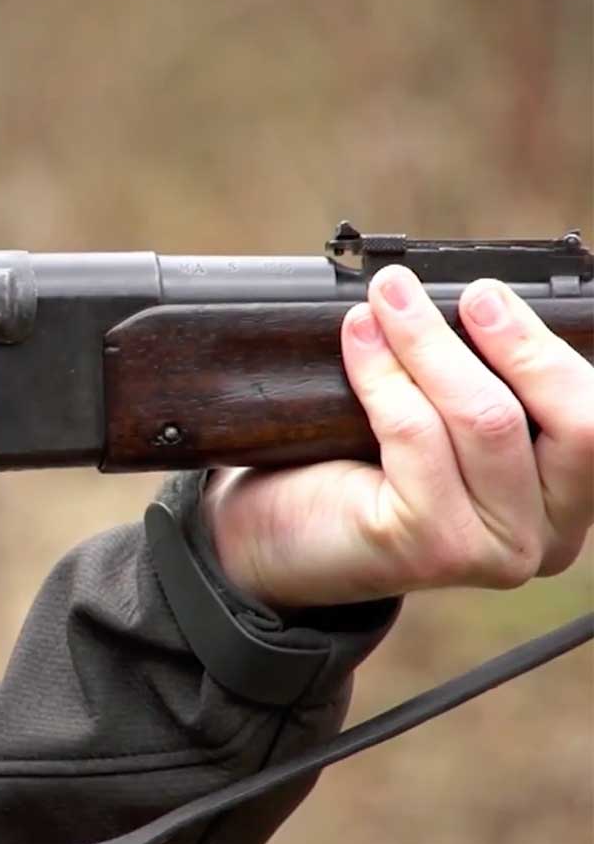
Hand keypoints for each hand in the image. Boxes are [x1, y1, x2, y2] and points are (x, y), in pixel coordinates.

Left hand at [204, 266, 592, 609]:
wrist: (278, 540)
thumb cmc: (358, 476)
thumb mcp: (439, 426)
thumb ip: (480, 382)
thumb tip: (481, 297)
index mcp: (565, 503)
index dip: (549, 351)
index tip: (490, 294)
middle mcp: (546, 537)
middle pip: (568, 421)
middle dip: (513, 342)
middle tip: (465, 293)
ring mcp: (495, 550)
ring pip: (487, 419)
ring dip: (432, 343)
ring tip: (389, 299)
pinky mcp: (432, 546)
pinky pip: (417, 433)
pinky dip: (385, 373)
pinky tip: (360, 337)